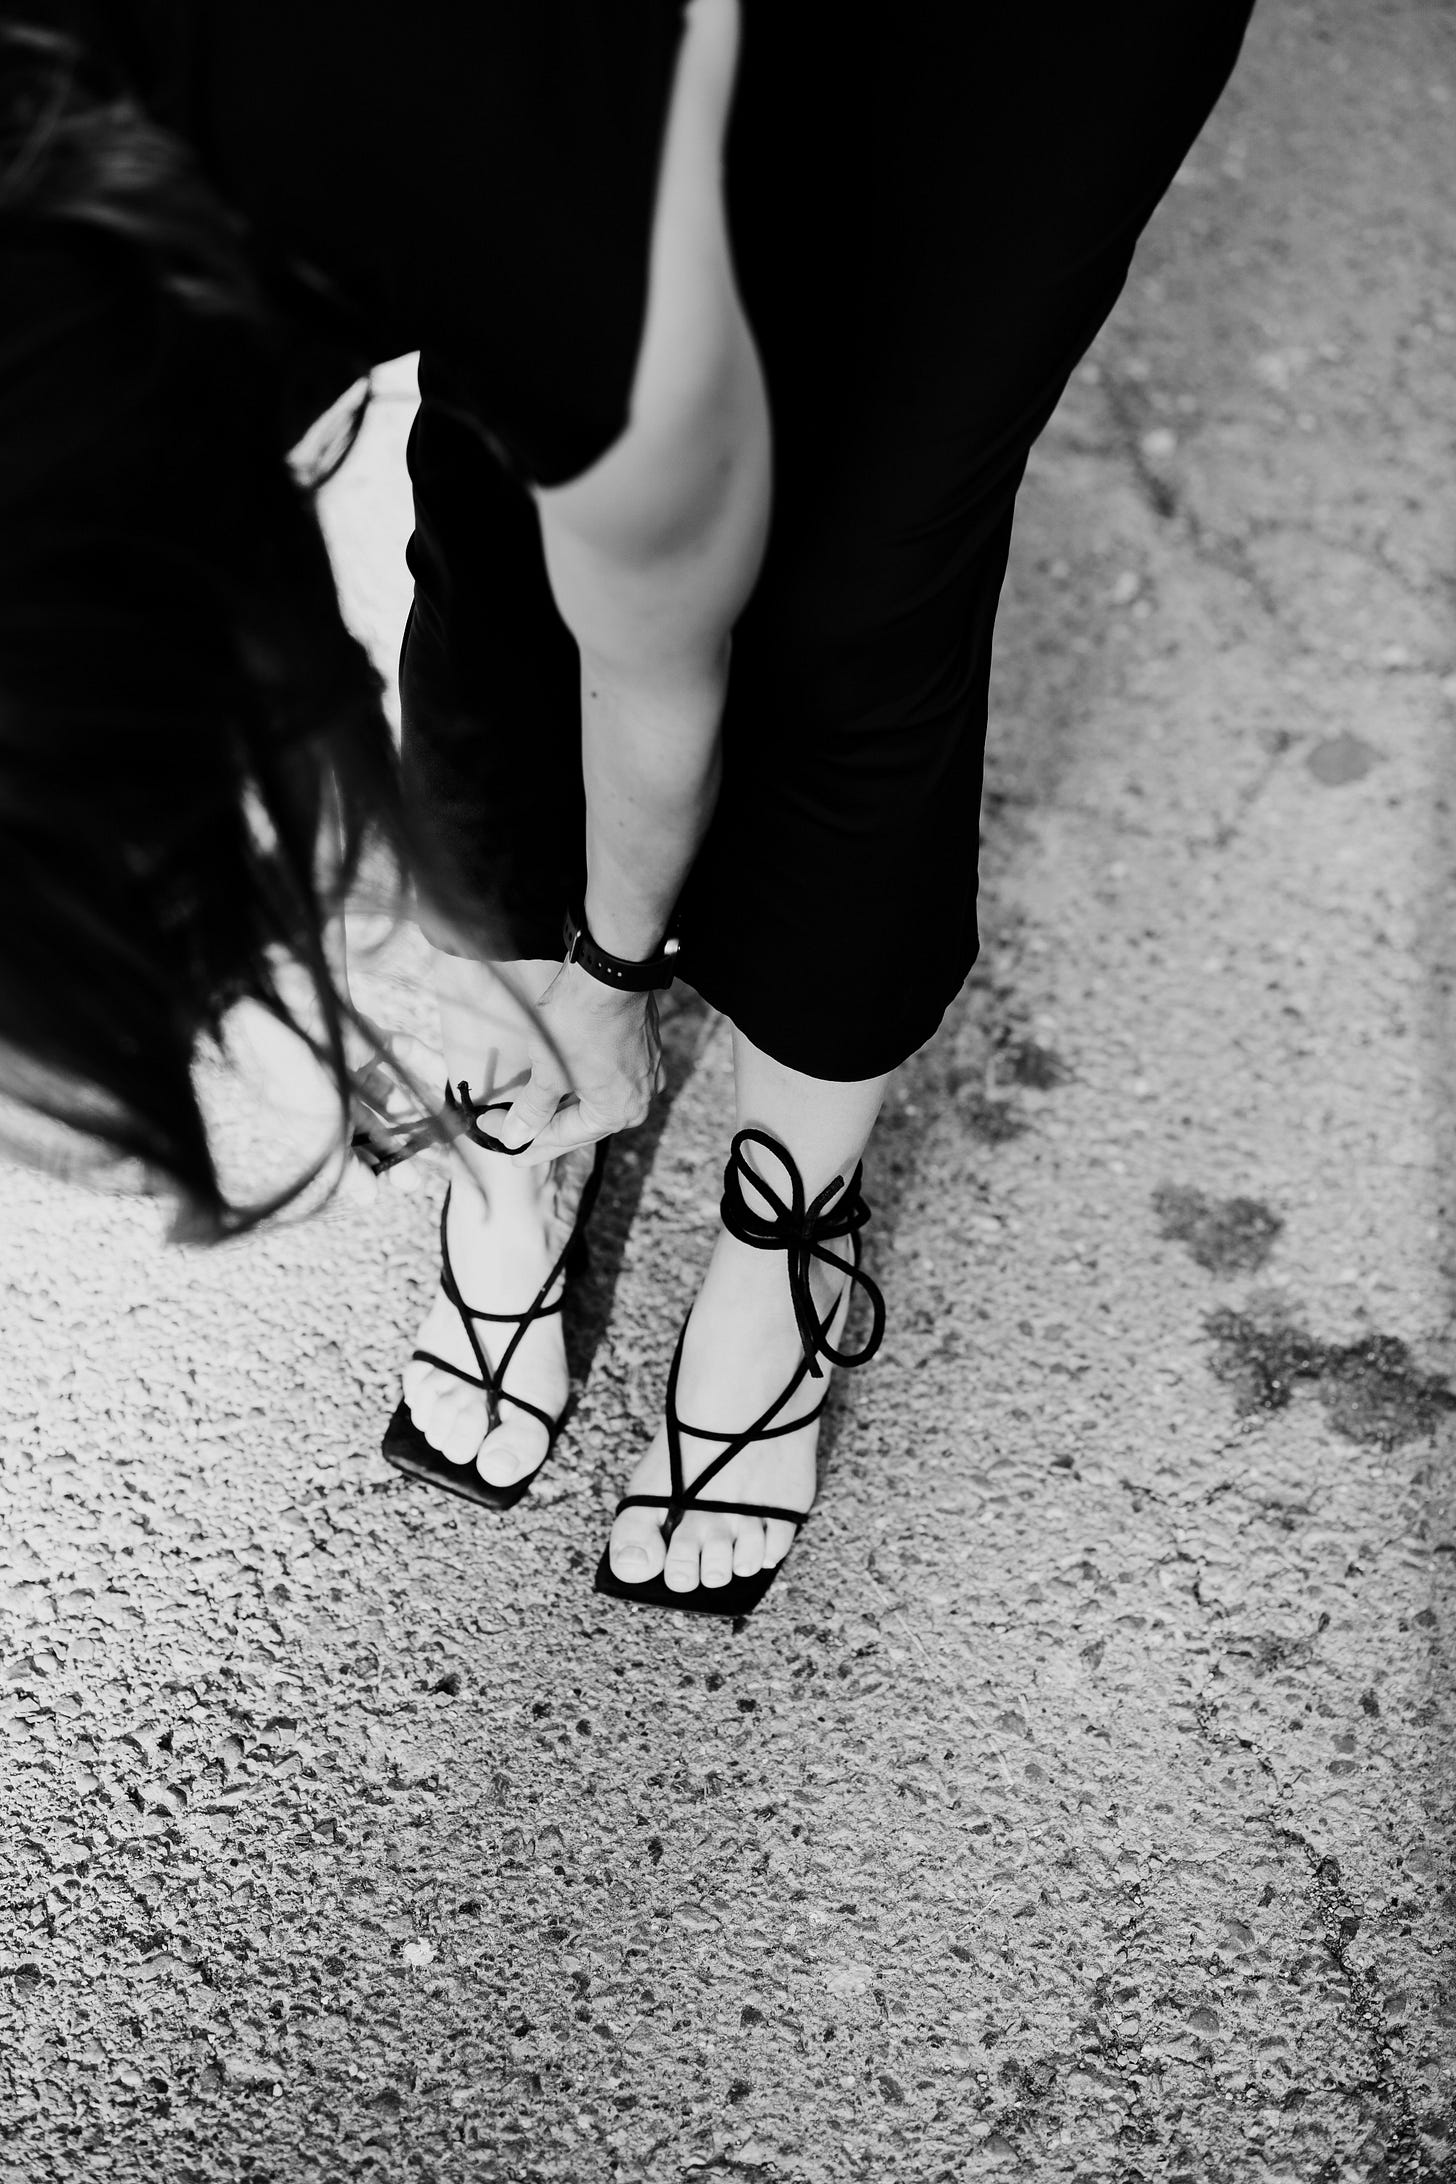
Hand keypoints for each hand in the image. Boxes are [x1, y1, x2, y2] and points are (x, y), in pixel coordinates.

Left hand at [489, 960, 661, 1159]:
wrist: (610, 971)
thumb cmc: (579, 1024)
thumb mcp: (548, 1073)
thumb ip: (532, 1110)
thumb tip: (515, 1138)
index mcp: (619, 1112)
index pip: (565, 1136)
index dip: (529, 1142)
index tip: (503, 1145)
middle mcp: (641, 1098)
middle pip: (584, 1123)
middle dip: (548, 1129)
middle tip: (515, 1137)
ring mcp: (647, 1071)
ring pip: (598, 1100)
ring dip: (566, 1108)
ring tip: (538, 1116)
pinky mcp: (645, 1047)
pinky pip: (610, 1079)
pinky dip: (584, 1086)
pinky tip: (569, 1085)